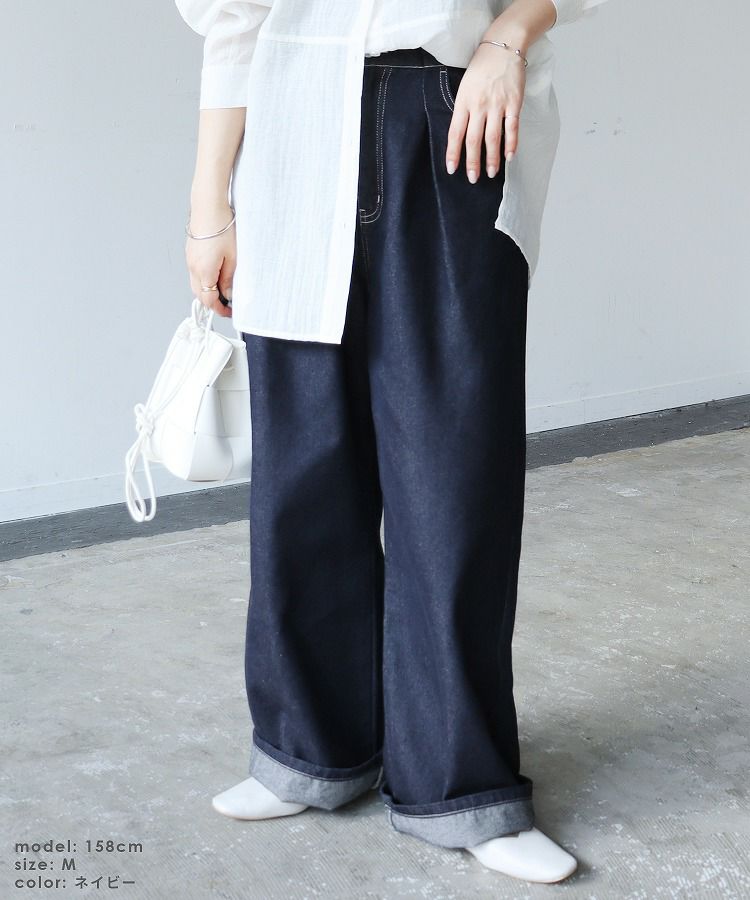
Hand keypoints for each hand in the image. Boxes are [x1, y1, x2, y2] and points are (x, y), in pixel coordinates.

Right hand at [184, 198, 235, 318]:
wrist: (208, 205)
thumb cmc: (222, 227)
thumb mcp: (233, 257)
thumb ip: (229, 279)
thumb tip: (228, 294)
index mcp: (204, 272)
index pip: (209, 300)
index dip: (220, 309)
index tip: (230, 312)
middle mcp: (193, 268)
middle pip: (200, 295)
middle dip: (213, 303)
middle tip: (228, 304)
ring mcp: (190, 260)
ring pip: (197, 285)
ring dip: (208, 291)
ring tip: (224, 289)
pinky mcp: (190, 253)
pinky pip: (196, 273)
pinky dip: (205, 280)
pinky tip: (216, 275)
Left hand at [445, 41, 525, 182]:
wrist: (503, 46)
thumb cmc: (481, 67)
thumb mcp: (465, 87)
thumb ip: (464, 110)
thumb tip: (461, 135)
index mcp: (464, 102)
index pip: (455, 133)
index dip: (453, 153)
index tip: (452, 169)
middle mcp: (479, 106)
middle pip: (474, 140)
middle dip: (473, 162)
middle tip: (473, 178)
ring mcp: (497, 105)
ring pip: (493, 138)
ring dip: (492, 158)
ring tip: (490, 173)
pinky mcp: (514, 103)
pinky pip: (512, 128)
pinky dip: (511, 144)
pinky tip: (510, 157)